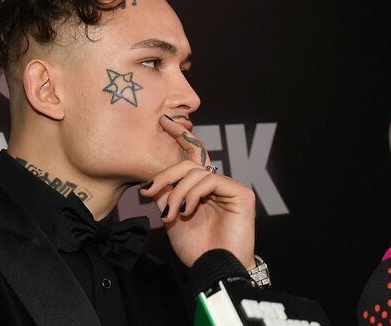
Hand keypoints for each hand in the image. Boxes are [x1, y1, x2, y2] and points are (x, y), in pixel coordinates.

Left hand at [139, 115, 255, 267]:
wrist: (214, 269)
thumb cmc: (196, 249)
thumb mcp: (172, 216)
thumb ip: (166, 194)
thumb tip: (152, 177)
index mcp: (201, 188)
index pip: (191, 157)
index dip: (181, 136)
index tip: (164, 122)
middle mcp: (217, 185)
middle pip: (189, 163)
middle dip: (165, 175)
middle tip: (148, 190)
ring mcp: (230, 188)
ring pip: (196, 172)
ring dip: (177, 192)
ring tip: (171, 214)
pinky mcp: (241, 193)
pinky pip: (211, 180)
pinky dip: (194, 193)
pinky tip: (187, 210)